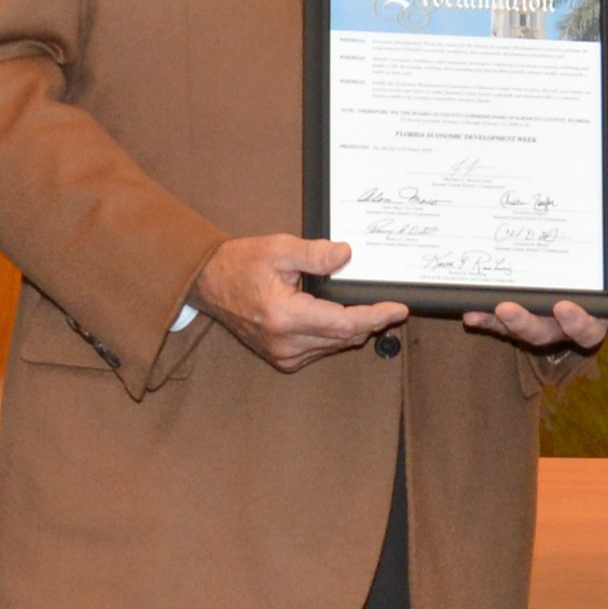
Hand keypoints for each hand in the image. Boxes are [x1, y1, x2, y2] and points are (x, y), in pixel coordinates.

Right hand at [190, 234, 407, 372]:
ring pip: (334, 346)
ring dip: (353, 330)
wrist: (210, 283)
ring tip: (365, 309)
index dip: (375, 317)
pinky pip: (320, 351)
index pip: (345, 324)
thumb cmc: (240, 264)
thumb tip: (346, 255)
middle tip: (387, 306)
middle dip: (370, 322)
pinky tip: (336, 319)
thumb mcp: (279, 249)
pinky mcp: (281, 359)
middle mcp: (285, 342)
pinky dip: (334, 336)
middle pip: (344, 338)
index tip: (397, 309)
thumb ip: (315, 254)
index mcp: (285, 316)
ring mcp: (283, 354)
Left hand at [464, 214, 607, 351]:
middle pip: (547, 334)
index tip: (564, 308)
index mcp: (592, 313)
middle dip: (528, 324)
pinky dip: (484, 317)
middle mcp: (561, 323)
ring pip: (521, 329)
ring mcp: (536, 320)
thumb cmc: (596, 259)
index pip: (589, 328)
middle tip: (510, 309)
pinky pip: (496, 321)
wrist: (568, 251)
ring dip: (504, 321)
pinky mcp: (511, 315)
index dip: (577, 323)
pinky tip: (469, 310)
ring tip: (490, 306)